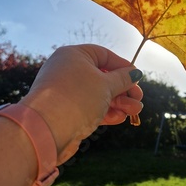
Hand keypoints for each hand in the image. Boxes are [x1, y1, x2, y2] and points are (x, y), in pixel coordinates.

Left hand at [20, 45, 142, 163]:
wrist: (46, 130)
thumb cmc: (77, 98)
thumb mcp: (106, 85)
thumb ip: (123, 79)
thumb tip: (135, 73)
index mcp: (74, 55)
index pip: (104, 55)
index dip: (123, 66)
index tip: (138, 78)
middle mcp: (68, 71)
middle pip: (103, 77)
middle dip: (123, 89)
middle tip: (139, 99)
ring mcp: (67, 92)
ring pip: (98, 94)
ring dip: (119, 103)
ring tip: (135, 111)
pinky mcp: (67, 111)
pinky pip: (90, 107)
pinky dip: (106, 112)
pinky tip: (120, 118)